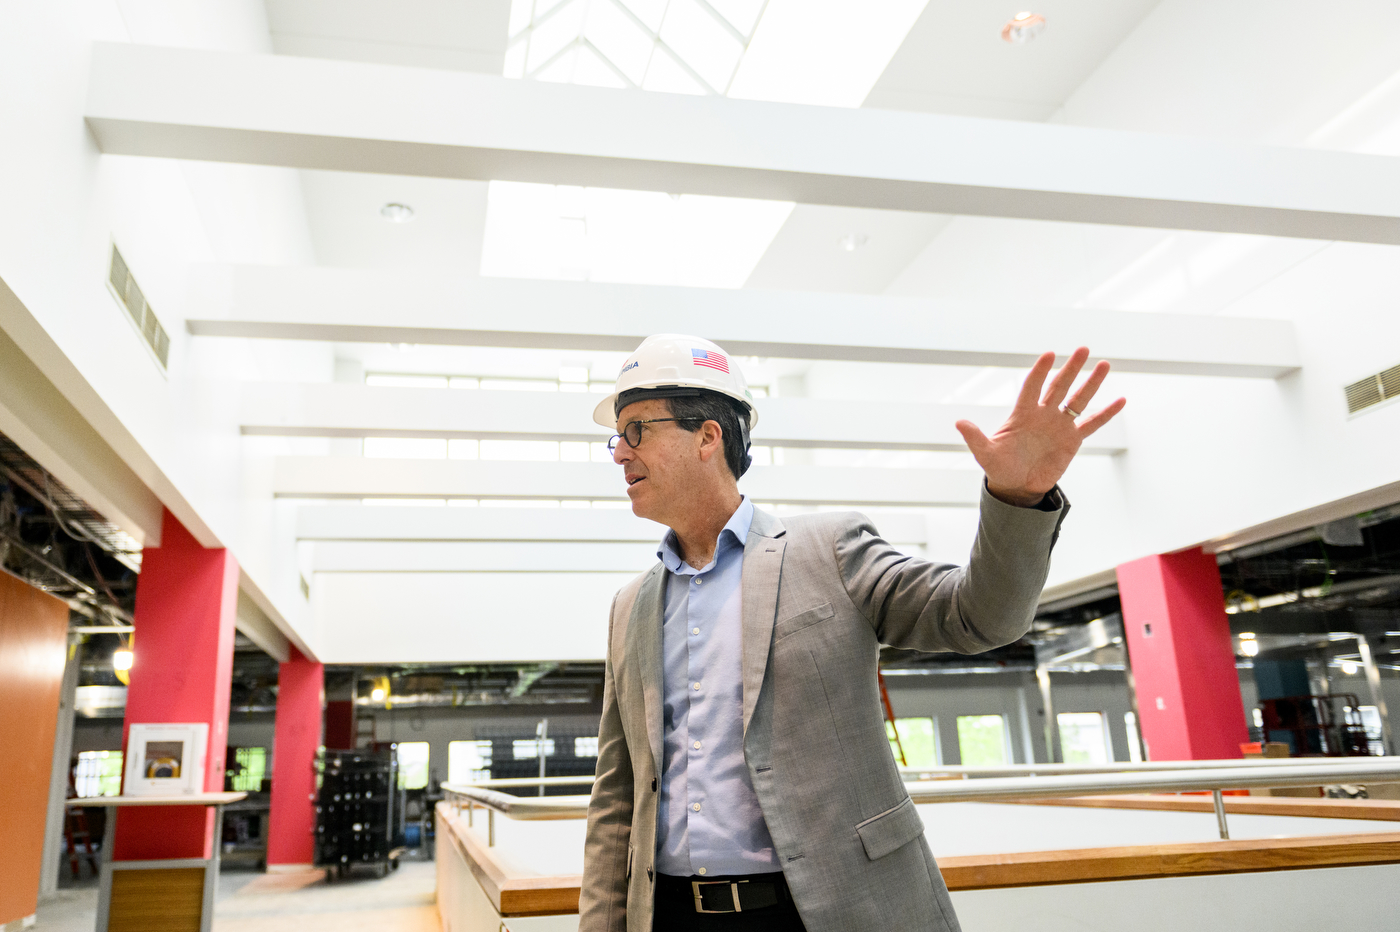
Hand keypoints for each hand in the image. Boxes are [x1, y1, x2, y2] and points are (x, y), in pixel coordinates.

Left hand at [955, 348, 1125, 506]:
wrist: (1016, 486)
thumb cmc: (999, 467)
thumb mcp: (985, 453)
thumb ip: (975, 437)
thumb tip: (959, 422)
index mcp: (1022, 413)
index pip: (1032, 386)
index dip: (1041, 371)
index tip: (1049, 354)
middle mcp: (1043, 414)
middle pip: (1060, 385)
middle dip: (1071, 368)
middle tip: (1083, 348)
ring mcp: (1060, 425)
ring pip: (1078, 399)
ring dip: (1091, 383)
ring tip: (1104, 364)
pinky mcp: (1072, 440)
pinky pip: (1092, 423)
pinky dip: (1106, 413)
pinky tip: (1120, 400)